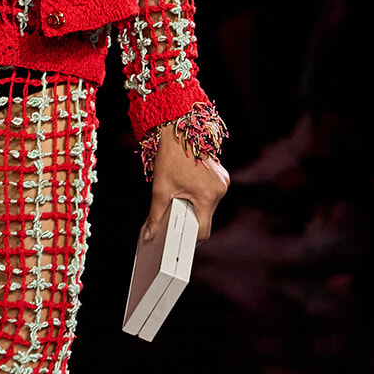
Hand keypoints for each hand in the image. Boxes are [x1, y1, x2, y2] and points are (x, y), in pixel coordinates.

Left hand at [143, 124, 228, 242]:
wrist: (179, 132)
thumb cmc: (170, 158)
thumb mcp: (160, 189)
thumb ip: (155, 215)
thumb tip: (150, 233)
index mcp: (207, 195)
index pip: (203, 229)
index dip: (192, 239)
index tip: (183, 241)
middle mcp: (220, 190)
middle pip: (206, 217)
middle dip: (191, 217)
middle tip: (176, 210)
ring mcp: (223, 182)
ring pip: (210, 206)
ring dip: (196, 205)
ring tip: (182, 193)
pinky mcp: (223, 177)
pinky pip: (213, 194)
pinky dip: (202, 195)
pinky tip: (190, 186)